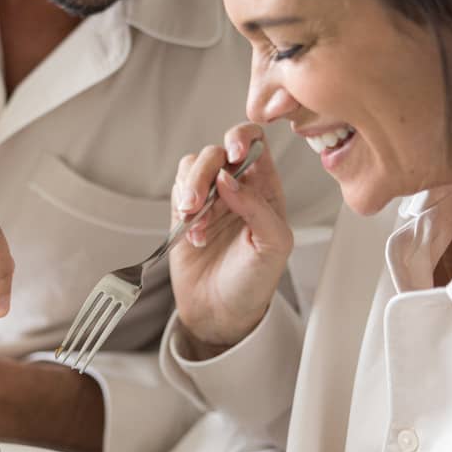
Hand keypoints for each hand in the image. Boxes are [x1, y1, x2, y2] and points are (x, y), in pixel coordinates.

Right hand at [169, 124, 292, 350]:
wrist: (221, 313)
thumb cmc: (255, 282)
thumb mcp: (273, 246)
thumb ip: (257, 206)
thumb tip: (227, 177)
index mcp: (266, 188)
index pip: (255, 142)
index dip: (243, 138)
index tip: (234, 156)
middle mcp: (237, 186)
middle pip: (217, 151)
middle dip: (205, 173)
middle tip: (198, 203)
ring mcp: (209, 197)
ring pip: (193, 166)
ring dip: (190, 189)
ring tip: (194, 221)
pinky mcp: (184, 210)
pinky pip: (178, 187)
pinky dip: (180, 203)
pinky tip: (192, 230)